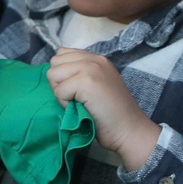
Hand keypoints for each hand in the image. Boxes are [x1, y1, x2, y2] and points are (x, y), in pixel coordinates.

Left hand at [47, 48, 160, 171]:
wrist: (129, 130)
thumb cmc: (110, 114)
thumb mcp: (96, 85)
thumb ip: (79, 73)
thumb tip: (54, 73)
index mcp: (96, 58)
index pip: (62, 53)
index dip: (62, 73)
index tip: (76, 89)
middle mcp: (93, 59)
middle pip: (55, 62)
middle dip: (59, 81)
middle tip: (76, 98)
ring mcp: (90, 68)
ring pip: (53, 74)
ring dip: (60, 92)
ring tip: (78, 102)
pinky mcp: (86, 81)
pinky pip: (59, 91)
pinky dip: (65, 103)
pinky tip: (82, 109)